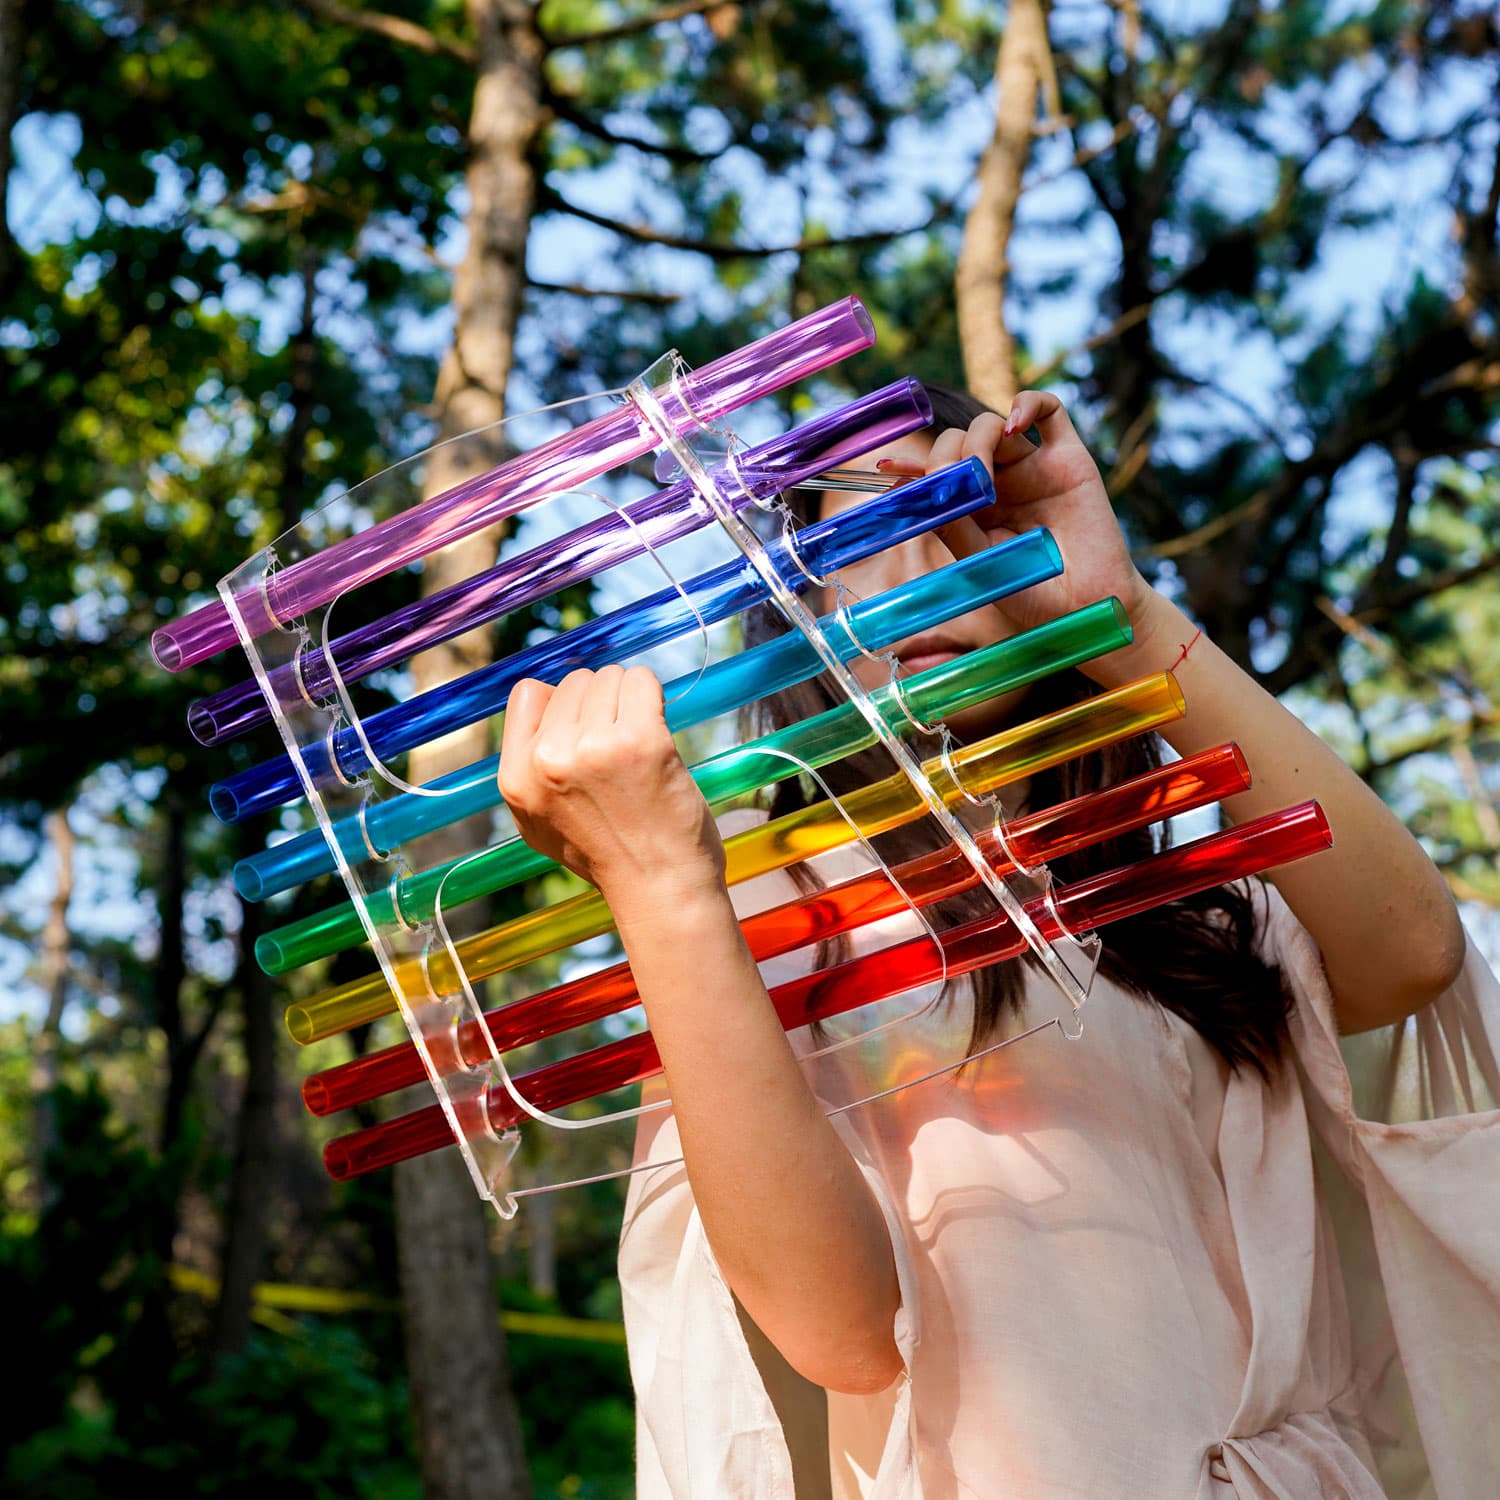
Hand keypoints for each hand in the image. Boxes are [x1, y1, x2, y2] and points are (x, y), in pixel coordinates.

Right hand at [498, 666, 726, 922]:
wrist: (661, 889)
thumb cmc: (609, 855)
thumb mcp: (540, 823)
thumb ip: (531, 767)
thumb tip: (541, 698)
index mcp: (516, 779)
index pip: (528, 694)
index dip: (561, 705)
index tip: (586, 731)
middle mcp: (548, 760)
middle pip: (574, 682)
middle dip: (601, 705)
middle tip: (620, 749)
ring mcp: (595, 747)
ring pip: (611, 678)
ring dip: (630, 702)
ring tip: (638, 748)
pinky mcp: (641, 740)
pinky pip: (643, 681)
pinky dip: (654, 697)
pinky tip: (658, 733)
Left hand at [895, 390, 1157, 649]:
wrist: (1089, 610)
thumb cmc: (1035, 598)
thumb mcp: (982, 566)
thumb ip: (953, 527)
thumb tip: (916, 490)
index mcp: (972, 512)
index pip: (936, 476)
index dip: (911, 468)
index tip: (887, 470)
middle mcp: (999, 486)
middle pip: (960, 443)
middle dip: (948, 456)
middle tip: (957, 486)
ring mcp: (1031, 469)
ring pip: (992, 424)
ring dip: (977, 437)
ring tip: (981, 471)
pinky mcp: (1068, 460)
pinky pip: (1049, 411)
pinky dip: (1027, 403)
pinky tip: (1014, 424)